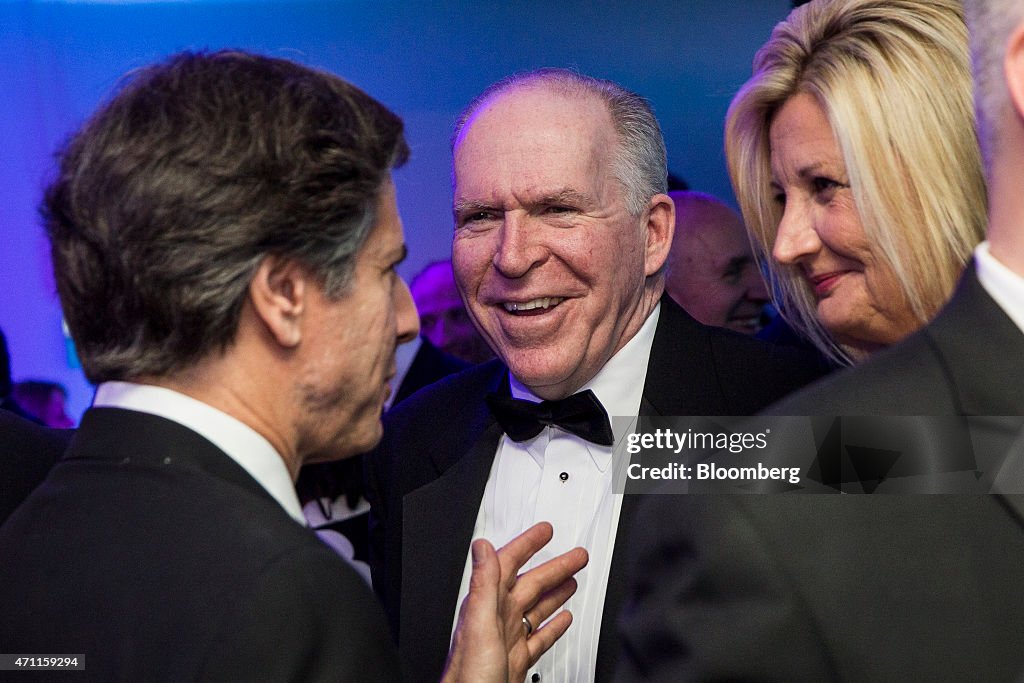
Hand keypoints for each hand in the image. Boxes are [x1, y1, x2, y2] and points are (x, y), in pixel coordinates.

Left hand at [440, 522, 588, 682]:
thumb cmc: (471, 676)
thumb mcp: (480, 623)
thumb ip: (483, 583)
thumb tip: (482, 545)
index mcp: (488, 605)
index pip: (509, 565)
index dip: (527, 545)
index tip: (545, 531)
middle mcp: (497, 619)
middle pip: (530, 584)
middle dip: (554, 567)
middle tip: (577, 555)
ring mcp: (507, 639)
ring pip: (536, 607)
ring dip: (555, 591)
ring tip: (573, 578)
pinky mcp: (516, 660)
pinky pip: (538, 636)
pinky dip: (552, 625)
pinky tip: (563, 619)